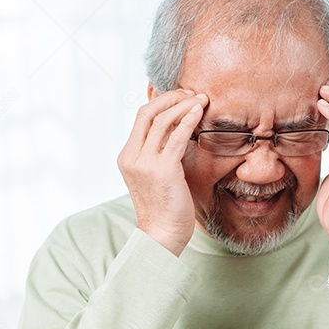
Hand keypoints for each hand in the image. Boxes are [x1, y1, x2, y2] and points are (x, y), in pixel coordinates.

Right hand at [117, 88, 207, 255]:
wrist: (162, 235)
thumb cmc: (165, 207)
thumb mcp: (157, 175)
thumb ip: (160, 153)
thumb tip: (177, 130)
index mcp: (127, 156)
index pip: (141, 117)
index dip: (162, 101)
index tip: (182, 96)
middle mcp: (132, 157)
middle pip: (147, 112)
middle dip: (171, 97)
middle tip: (192, 92)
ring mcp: (145, 163)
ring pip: (161, 121)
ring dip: (183, 105)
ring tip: (201, 98)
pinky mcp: (162, 170)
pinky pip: (175, 137)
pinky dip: (188, 119)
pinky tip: (199, 111)